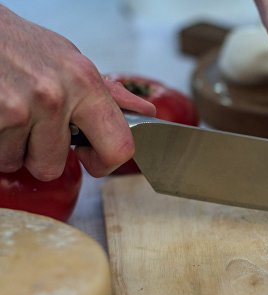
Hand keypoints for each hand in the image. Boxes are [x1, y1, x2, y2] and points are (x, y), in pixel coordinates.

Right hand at [0, 5, 155, 180]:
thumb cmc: (22, 46)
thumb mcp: (71, 63)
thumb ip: (107, 95)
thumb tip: (145, 113)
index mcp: (85, 83)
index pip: (119, 148)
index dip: (104, 164)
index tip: (90, 158)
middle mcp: (55, 97)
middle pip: (53, 167)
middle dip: (43, 158)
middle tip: (36, 131)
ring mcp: (20, 108)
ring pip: (21, 163)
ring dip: (15, 148)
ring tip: (13, 115)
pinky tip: (0, 116)